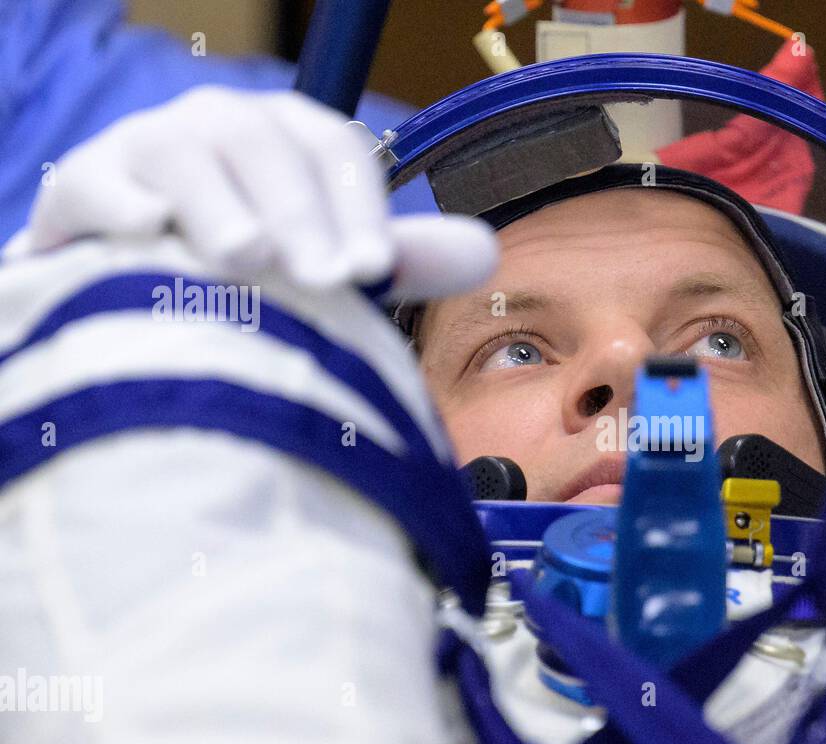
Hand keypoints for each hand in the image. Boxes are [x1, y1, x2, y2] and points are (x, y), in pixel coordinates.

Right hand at [2, 86, 497, 298]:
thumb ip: (398, 259)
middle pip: (268, 152)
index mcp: (290, 138)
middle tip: (326, 281)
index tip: (378, 270)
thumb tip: (486, 252)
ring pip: (188, 158)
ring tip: (247, 258)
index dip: (360, 209)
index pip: (336, 154)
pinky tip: (144, 232)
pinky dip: (122, 202)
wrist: (138, 276)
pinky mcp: (85, 180)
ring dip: (220, 206)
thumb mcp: (326, 261)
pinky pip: (100, 181)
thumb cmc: (253, 269)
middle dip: (301, 217)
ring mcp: (151, 146)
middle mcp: (224, 126)